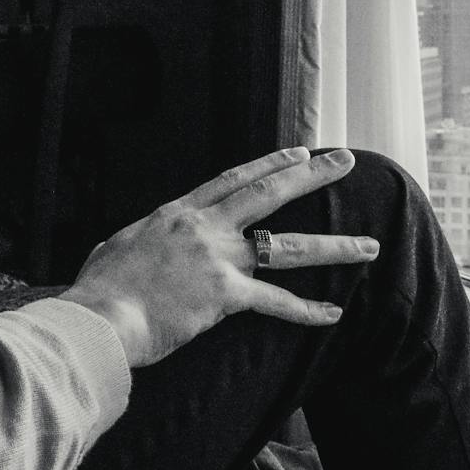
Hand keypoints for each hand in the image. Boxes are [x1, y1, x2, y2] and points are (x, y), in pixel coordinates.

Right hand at [59, 146, 376, 367]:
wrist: (100, 316)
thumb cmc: (99, 289)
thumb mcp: (115, 248)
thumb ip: (135, 241)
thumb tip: (124, 247)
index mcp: (178, 213)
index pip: (234, 180)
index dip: (270, 164)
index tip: (299, 153)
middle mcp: (204, 227)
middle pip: (270, 194)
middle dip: (313, 176)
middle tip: (346, 161)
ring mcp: (217, 258)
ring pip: (288, 246)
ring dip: (334, 246)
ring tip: (369, 246)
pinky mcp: (225, 295)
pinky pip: (276, 303)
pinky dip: (306, 311)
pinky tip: (333, 314)